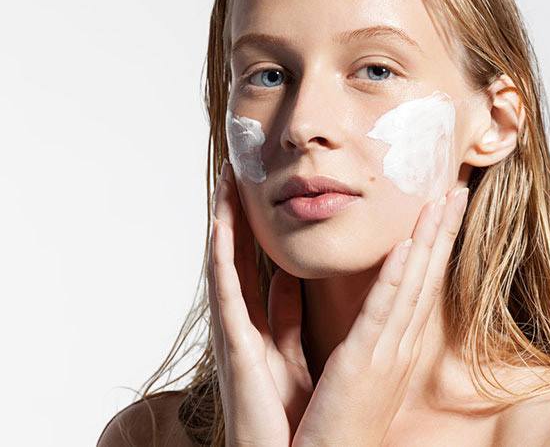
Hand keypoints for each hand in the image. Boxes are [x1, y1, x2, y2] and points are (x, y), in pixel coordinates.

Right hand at [208, 160, 313, 446]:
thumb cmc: (289, 415)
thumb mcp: (291, 351)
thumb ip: (286, 314)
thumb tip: (288, 276)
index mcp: (265, 325)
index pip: (260, 263)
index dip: (257, 228)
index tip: (262, 191)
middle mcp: (245, 323)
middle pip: (240, 256)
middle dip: (238, 214)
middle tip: (238, 170)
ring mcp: (236, 333)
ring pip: (228, 263)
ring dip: (225, 221)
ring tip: (226, 181)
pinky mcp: (235, 346)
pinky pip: (227, 291)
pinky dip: (222, 255)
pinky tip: (221, 224)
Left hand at [291, 185, 469, 446]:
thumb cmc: (330, 422)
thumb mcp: (338, 366)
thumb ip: (331, 323)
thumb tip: (303, 284)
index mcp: (392, 344)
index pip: (417, 283)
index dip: (432, 243)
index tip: (441, 208)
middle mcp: (399, 345)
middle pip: (425, 277)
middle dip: (442, 231)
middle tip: (458, 189)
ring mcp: (387, 353)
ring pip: (413, 285)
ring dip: (429, 240)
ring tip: (444, 201)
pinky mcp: (365, 363)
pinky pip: (383, 313)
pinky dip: (396, 278)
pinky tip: (407, 247)